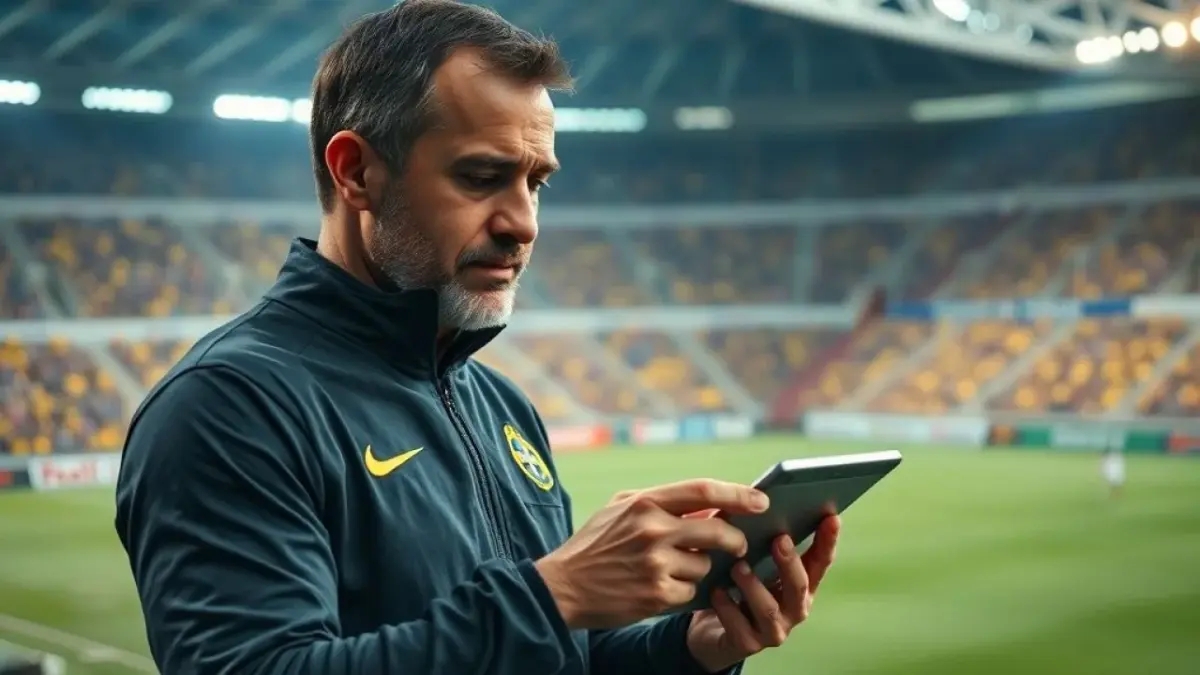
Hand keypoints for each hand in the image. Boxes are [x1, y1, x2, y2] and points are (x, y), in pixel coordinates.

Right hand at [535, 479, 769, 629]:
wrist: (562, 587)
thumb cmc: (595, 544)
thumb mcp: (620, 508)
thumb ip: (661, 502)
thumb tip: (709, 504)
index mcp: (645, 502)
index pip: (703, 491)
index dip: (738, 494)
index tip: (761, 499)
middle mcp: (652, 530)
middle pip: (717, 531)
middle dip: (736, 540)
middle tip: (740, 544)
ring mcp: (655, 564)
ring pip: (706, 566)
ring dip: (701, 569)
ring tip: (674, 569)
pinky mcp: (657, 595)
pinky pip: (692, 591)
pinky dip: (685, 591)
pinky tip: (662, 588)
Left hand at [686, 515, 840, 672]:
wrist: (711, 631)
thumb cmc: (736, 588)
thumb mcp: (751, 563)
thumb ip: (758, 540)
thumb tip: (753, 502)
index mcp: (799, 586)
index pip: (820, 562)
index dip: (828, 542)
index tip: (832, 518)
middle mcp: (793, 609)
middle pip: (799, 586)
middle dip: (790, 562)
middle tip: (779, 539)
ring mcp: (773, 630)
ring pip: (768, 609)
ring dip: (754, 585)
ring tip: (738, 566)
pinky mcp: (747, 644)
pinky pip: (738, 626)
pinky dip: (727, 607)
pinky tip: (716, 591)